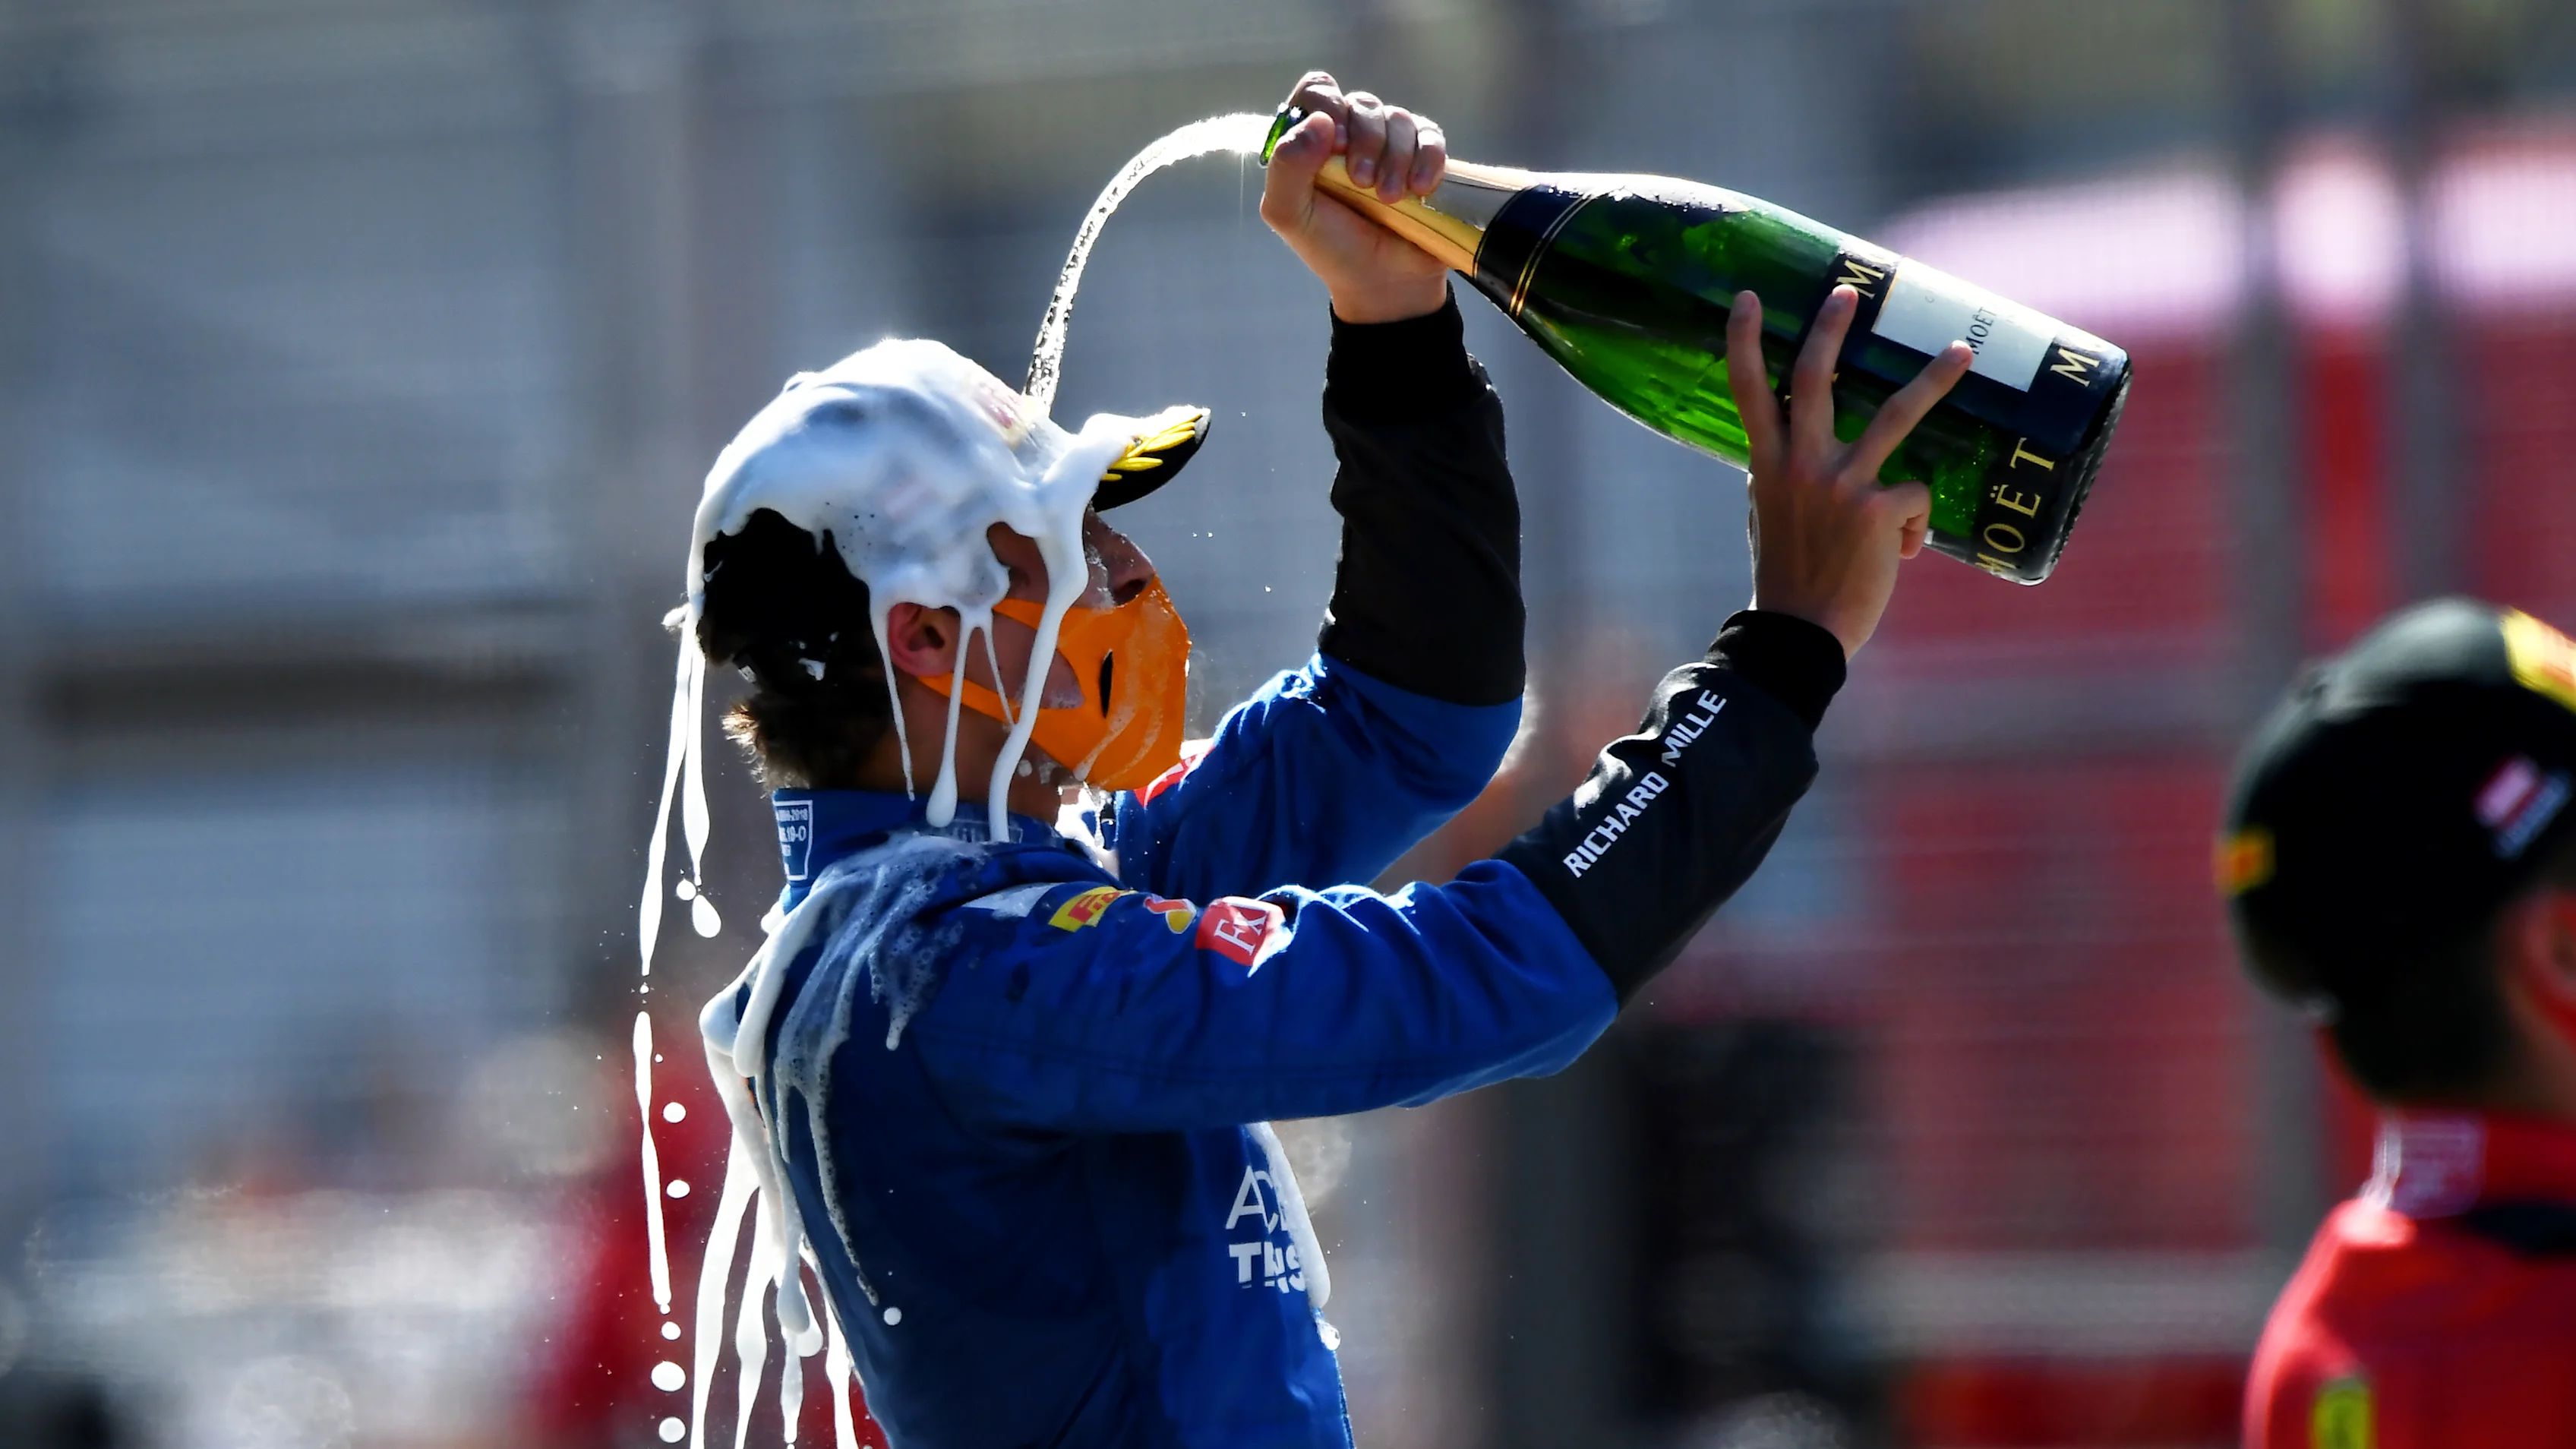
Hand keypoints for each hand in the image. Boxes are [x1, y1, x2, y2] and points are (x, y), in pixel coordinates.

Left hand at [1259, 71, 1450, 324]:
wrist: (1384, 282)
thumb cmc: (1332, 248)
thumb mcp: (1290, 215)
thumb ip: (1287, 167)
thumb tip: (1319, 121)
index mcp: (1312, 141)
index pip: (1317, 91)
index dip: (1327, 105)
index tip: (1334, 145)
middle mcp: (1350, 134)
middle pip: (1360, 103)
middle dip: (1365, 141)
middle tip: (1363, 184)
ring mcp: (1389, 143)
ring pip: (1397, 117)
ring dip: (1395, 157)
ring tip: (1391, 199)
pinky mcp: (1424, 155)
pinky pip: (1430, 134)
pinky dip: (1427, 157)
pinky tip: (1420, 190)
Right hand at [1726, 286, 1970, 657]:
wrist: (1801, 634)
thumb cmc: (1788, 578)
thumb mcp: (1768, 516)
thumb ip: (1781, 476)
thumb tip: (1793, 452)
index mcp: (1766, 466)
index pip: (1747, 391)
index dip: (1743, 341)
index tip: (1747, 298)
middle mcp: (1800, 465)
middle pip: (1814, 379)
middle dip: (1832, 329)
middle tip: (1850, 291)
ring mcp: (1841, 483)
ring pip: (1896, 414)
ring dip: (1933, 378)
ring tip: (1963, 350)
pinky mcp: (1879, 509)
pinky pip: (1916, 494)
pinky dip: (1913, 523)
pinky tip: (1898, 553)